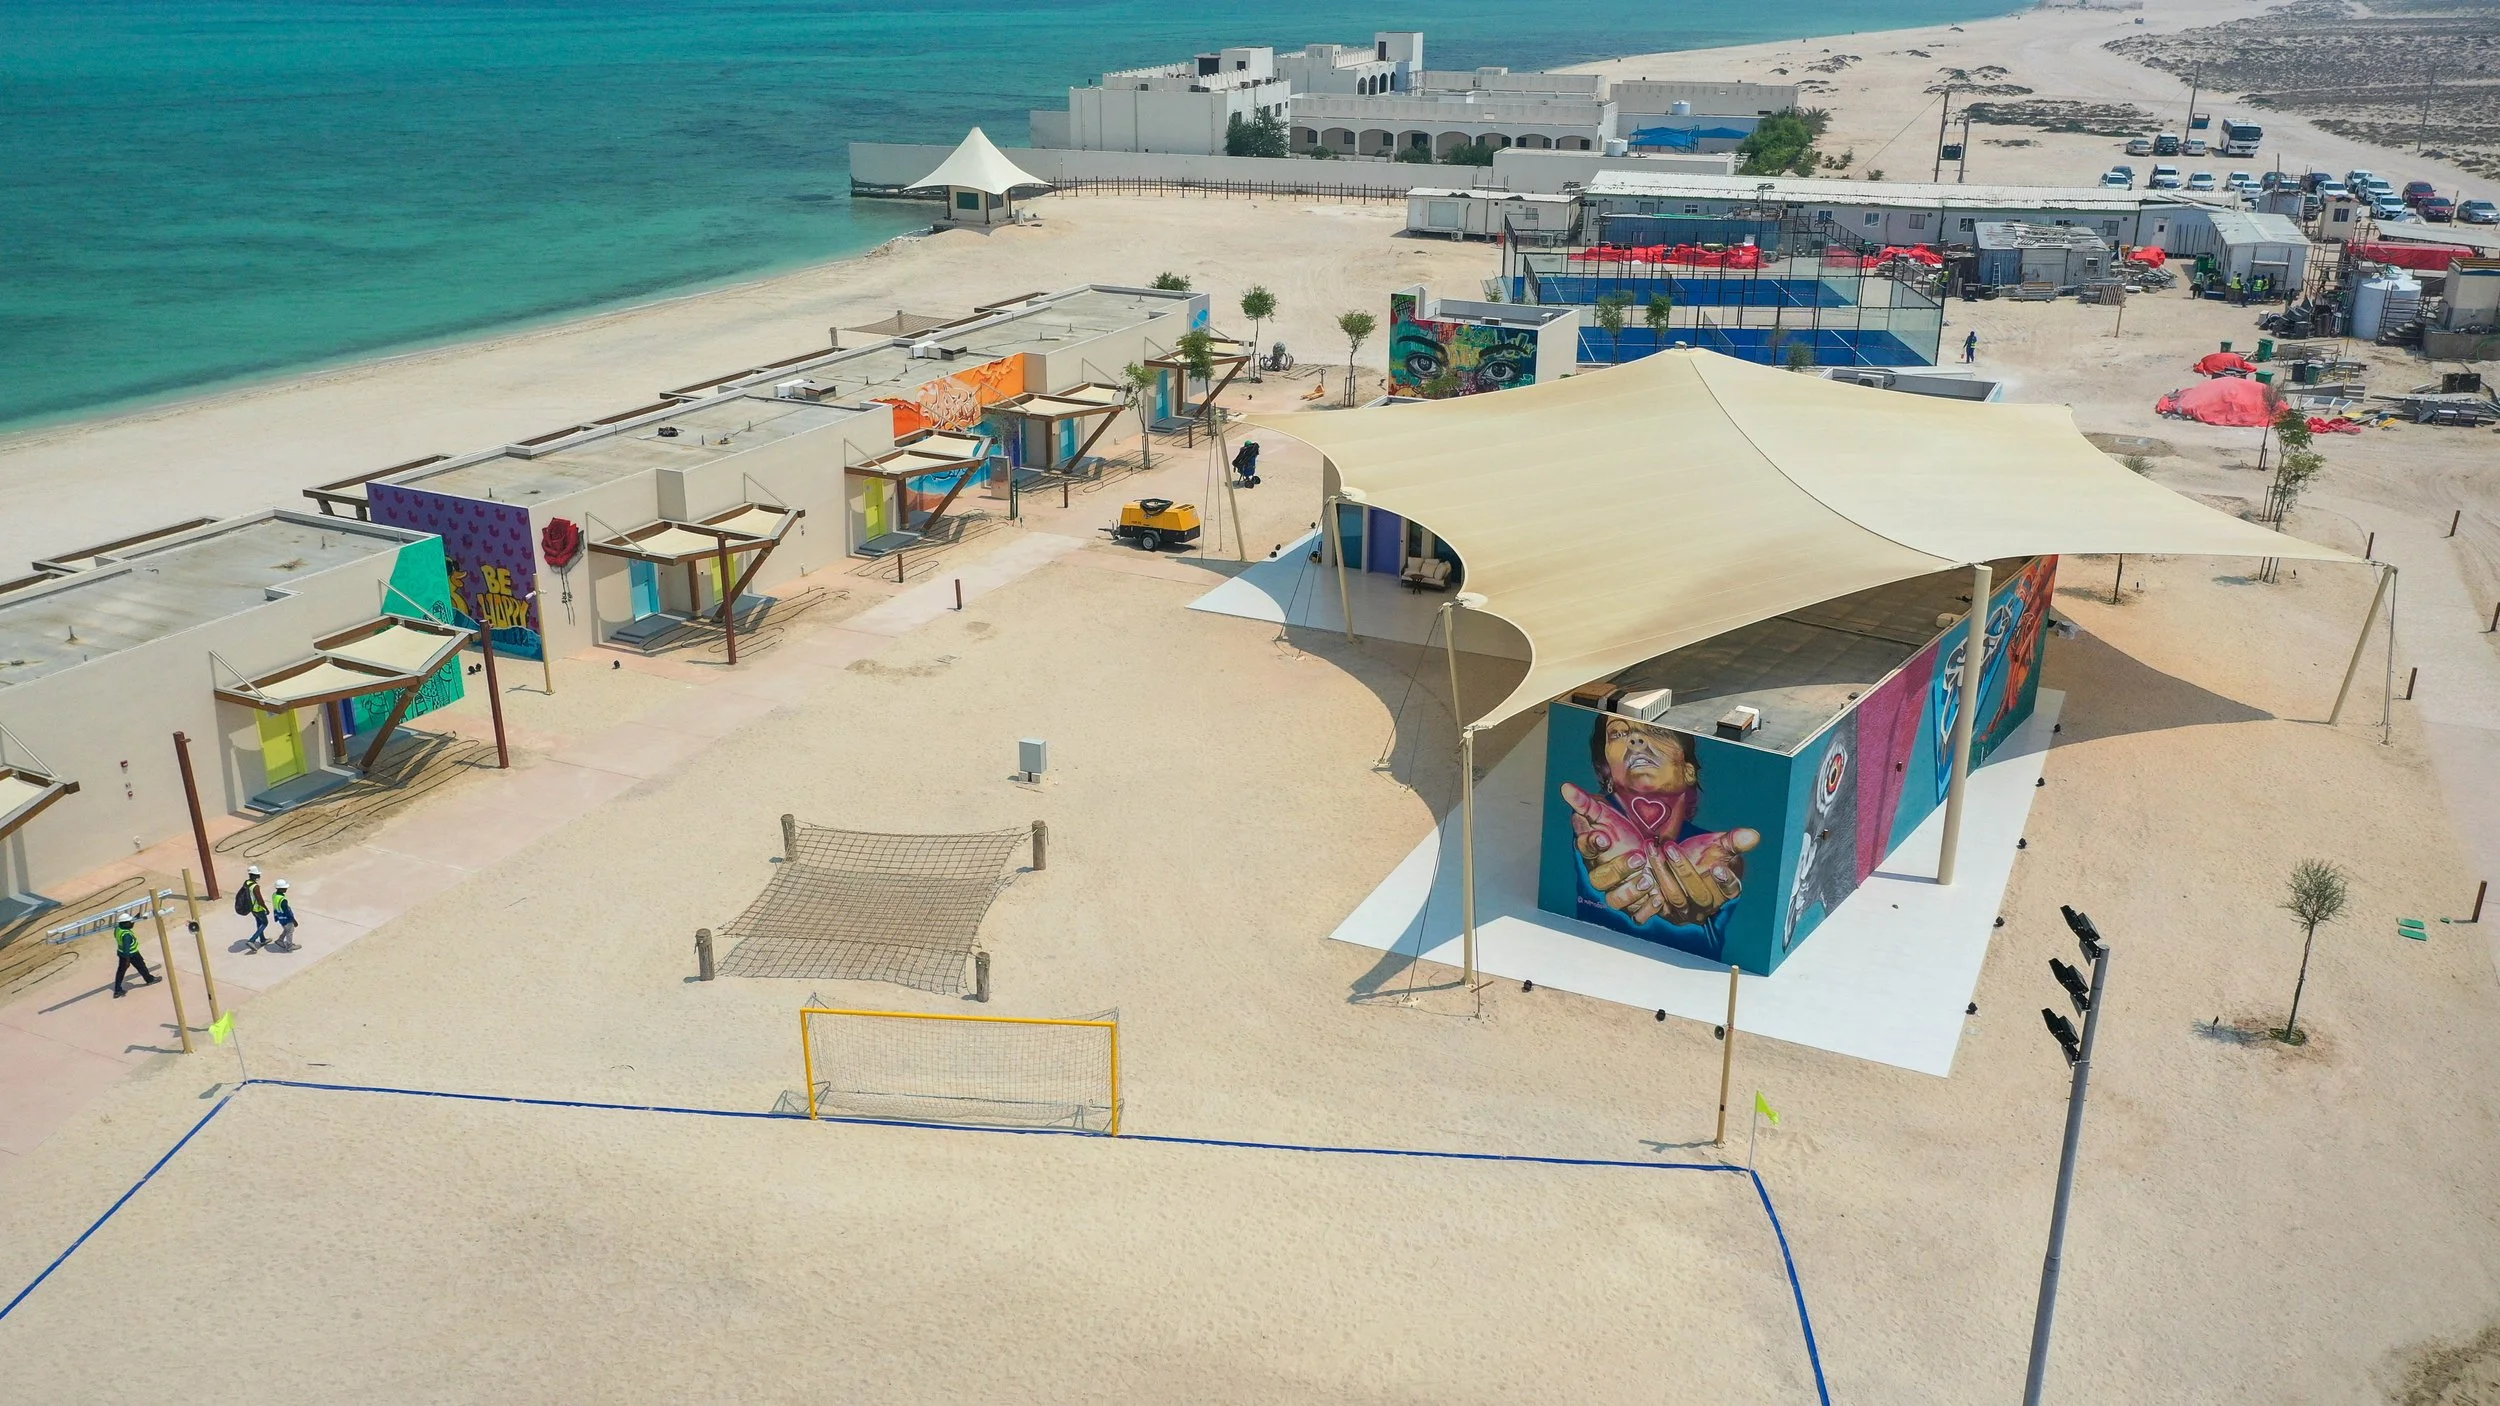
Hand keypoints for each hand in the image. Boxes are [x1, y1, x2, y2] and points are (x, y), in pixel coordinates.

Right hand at [1563, 783, 1665, 924]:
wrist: (1651, 851)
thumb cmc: (1625, 834)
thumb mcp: (1608, 815)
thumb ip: (1587, 803)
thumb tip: (1565, 787)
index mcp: (1593, 852)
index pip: (1585, 849)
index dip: (1591, 844)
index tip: (1604, 836)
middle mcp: (1601, 875)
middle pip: (1599, 879)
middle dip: (1618, 869)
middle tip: (1638, 857)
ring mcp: (1617, 892)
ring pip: (1615, 901)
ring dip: (1631, 892)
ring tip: (1649, 879)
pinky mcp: (1635, 906)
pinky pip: (1636, 916)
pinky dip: (1646, 910)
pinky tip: (1659, 898)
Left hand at [1653, 828, 1760, 924]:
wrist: (1678, 863)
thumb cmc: (1703, 855)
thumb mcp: (1719, 845)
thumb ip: (1735, 841)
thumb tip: (1753, 835)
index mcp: (1725, 891)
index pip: (1731, 891)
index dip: (1726, 882)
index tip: (1719, 867)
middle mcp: (1706, 906)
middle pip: (1699, 895)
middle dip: (1684, 870)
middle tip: (1671, 847)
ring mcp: (1685, 912)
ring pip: (1675, 898)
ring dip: (1662, 872)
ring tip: (1653, 849)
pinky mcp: (1664, 913)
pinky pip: (1654, 907)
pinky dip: (1648, 890)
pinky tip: (1642, 870)